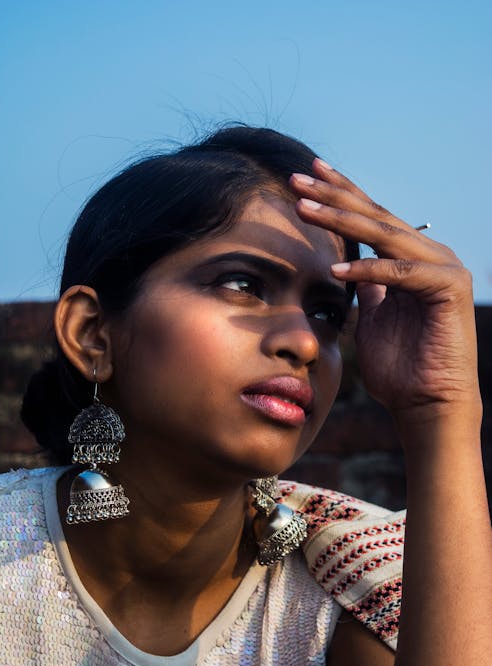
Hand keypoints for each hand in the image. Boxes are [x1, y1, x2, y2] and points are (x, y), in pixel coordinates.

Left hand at [290, 160, 480, 421]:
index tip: (305, 177)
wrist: (426, 405)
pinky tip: (334, 267)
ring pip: (386, 236)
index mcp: (411, 260)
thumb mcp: (373, 318)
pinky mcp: (450, 288)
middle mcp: (430, 257)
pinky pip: (402, 272)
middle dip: (334, 195)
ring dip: (342, 220)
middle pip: (376, 216)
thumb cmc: (399, 368)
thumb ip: (366, 288)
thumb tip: (346, 265)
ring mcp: (444, 269)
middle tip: (298, 176)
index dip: (339, 196)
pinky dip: (368, 269)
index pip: (371, 219)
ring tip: (304, 207)